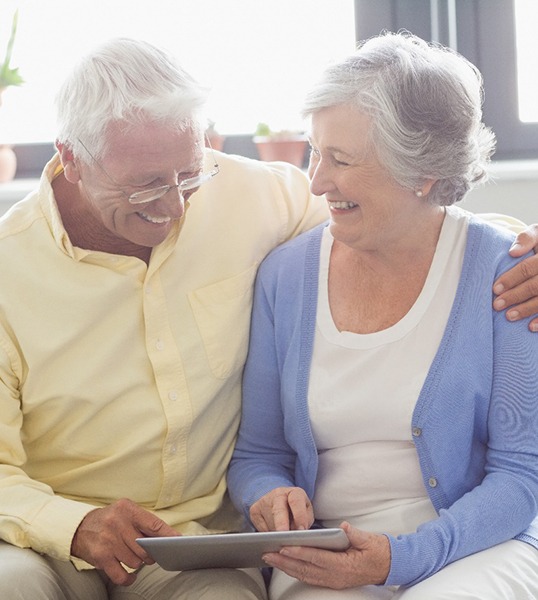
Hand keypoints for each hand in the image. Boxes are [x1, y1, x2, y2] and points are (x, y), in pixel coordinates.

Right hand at [71, 498, 179, 585]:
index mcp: (127, 509)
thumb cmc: (110, 520)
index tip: (179, 541)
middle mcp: (117, 523)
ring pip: (135, 561)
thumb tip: (167, 537)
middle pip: (145, 547)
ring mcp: (108, 541)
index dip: (168, 534)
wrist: (79, 528)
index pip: (153, 524)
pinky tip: (131, 575)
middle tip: (149, 553)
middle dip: (150, 553)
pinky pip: (121, 575)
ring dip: (137, 563)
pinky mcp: (101, 557)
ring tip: (134, 557)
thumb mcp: (126, 512)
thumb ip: (144, 522)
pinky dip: (129, 578)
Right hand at [249, 487, 313, 531]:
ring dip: (277, 534)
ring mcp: (264, 501)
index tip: (301, 529)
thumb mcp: (306, 512)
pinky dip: (268, 535)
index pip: (296, 501)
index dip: (299, 516)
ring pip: (270, 523)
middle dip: (282, 524)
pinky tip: (274, 534)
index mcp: (294, 493)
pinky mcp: (254, 510)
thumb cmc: (295, 509)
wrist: (277, 500)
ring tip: (284, 539)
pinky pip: (261, 528)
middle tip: (284, 535)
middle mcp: (278, 494)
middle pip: (279, 510)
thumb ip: (305, 520)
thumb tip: (298, 533)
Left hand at [262, 522, 389, 588]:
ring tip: (271, 558)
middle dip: (285, 561)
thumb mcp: (369, 539)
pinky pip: (310, 578)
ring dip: (286, 567)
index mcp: (344, 565)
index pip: (316, 558)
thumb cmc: (378, 550)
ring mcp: (333, 580)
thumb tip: (343, 527)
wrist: (389, 566)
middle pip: (305, 569)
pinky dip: (296, 571)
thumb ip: (355, 534)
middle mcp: (336, 576)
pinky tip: (286, 566)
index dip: (299, 553)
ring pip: (305, 575)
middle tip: (267, 553)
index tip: (284, 547)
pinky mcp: (332, 581)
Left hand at [493, 224, 537, 331]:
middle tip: (497, 305)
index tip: (494, 288)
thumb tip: (512, 251)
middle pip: (536, 285)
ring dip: (527, 309)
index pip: (528, 268)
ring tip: (509, 316)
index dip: (511, 278)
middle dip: (515, 296)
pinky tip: (531, 327)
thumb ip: (527, 238)